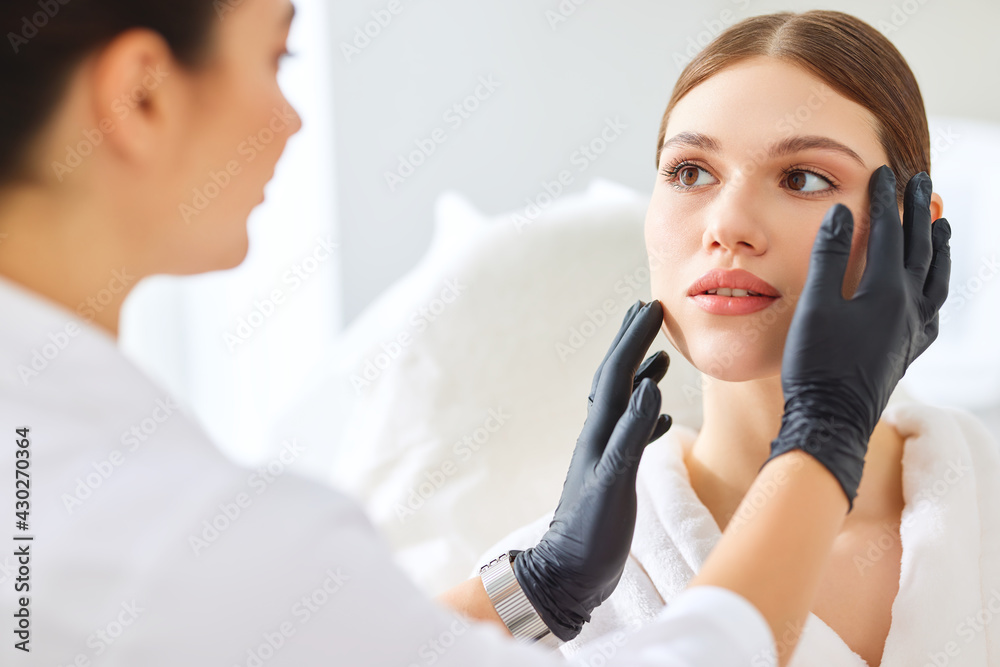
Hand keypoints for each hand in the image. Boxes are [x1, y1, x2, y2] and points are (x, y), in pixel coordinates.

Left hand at [512, 299, 671, 640]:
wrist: (568, 574)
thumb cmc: (591, 534)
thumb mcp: (614, 483)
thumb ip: (632, 435)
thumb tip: (650, 386)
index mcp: (599, 433)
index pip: (618, 374)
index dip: (634, 339)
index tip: (652, 307)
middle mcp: (599, 436)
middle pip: (616, 378)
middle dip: (631, 343)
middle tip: (646, 312)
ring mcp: (604, 455)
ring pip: (624, 403)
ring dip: (640, 375)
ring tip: (657, 356)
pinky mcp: (612, 474)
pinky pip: (633, 432)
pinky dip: (648, 416)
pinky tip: (662, 414)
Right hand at [765, 166, 951, 508]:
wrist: (831, 419)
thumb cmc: (816, 365)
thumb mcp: (816, 305)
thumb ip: (831, 257)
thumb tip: (843, 213)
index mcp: (886, 292)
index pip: (889, 233)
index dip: (886, 201)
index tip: (883, 173)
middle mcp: (909, 308)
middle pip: (921, 249)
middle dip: (918, 212)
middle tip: (920, 181)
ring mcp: (913, 331)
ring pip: (937, 279)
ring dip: (939, 248)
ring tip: (940, 225)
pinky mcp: (909, 351)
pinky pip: (934, 311)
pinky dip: (936, 289)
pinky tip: (931, 288)